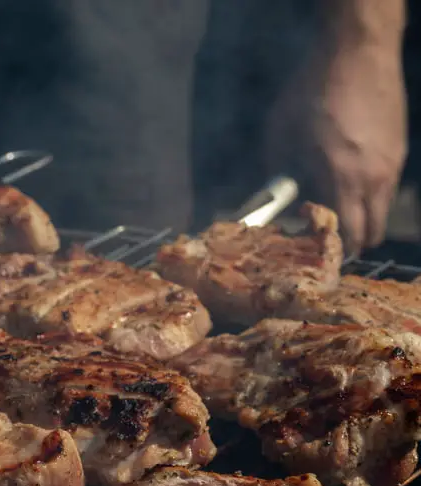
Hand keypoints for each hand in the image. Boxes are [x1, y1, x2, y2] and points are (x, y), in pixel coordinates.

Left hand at [266, 45, 406, 253]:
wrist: (358, 52)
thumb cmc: (313, 90)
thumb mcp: (280, 132)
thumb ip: (276, 171)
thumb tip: (273, 196)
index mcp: (341, 175)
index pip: (347, 232)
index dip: (331, 246)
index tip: (314, 246)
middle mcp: (373, 176)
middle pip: (372, 231)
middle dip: (351, 240)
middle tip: (328, 236)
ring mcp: (392, 163)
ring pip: (382, 210)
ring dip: (363, 216)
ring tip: (337, 206)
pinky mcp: (400, 150)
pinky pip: (387, 186)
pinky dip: (370, 194)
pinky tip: (349, 178)